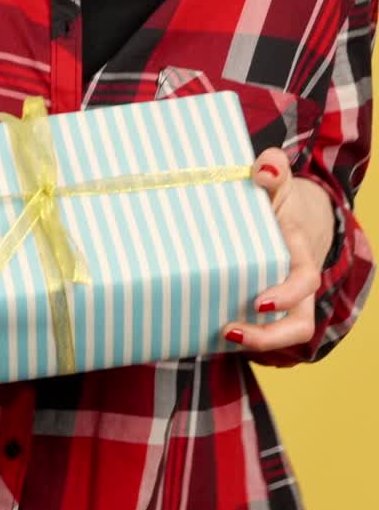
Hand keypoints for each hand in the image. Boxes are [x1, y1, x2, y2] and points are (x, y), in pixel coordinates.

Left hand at [222, 148, 333, 353]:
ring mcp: (284, 302)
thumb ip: (274, 167)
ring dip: (254, 343)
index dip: (287, 295)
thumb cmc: (279, 201)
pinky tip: (205, 332)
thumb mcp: (279, 181)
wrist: (292, 218)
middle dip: (269, 337)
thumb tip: (262, 169)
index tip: (259, 302)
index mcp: (299, 253)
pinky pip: (259, 330)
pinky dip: (238, 337)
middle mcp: (297, 285)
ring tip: (219, 335)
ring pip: (282, 335)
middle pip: (299, 325)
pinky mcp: (264, 309)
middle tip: (231, 330)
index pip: (304, 280)